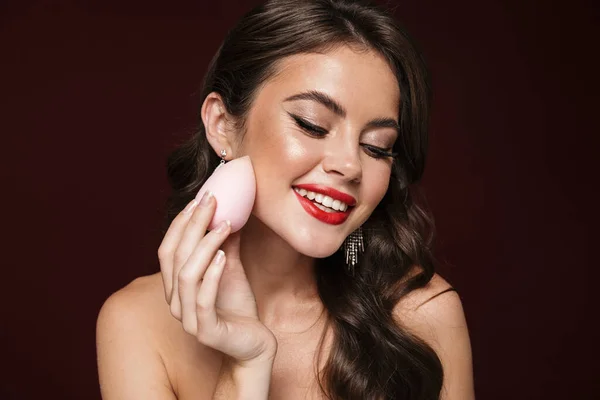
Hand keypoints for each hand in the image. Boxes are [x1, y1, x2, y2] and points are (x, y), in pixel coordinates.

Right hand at [158, 192, 276, 363]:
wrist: (254, 343)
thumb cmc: (239, 306)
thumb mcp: (230, 268)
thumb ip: (223, 244)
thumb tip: (228, 209)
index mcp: (175, 287)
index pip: (167, 249)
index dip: (180, 223)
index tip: (199, 198)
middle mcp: (175, 302)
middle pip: (175, 257)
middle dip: (193, 225)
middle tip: (212, 201)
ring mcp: (188, 319)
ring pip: (186, 276)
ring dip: (204, 245)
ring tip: (224, 225)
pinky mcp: (206, 332)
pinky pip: (202, 301)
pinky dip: (212, 276)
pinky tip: (223, 256)